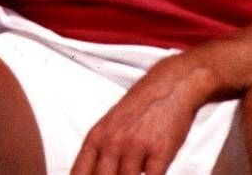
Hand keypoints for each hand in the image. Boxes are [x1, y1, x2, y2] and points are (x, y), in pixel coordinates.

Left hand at [69, 53, 209, 174]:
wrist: (172, 85)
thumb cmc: (141, 108)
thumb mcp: (111, 126)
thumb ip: (100, 152)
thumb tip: (93, 174)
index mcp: (97, 137)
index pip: (79, 173)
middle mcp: (112, 142)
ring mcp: (135, 147)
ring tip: (136, 170)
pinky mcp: (160, 152)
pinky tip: (150, 173)